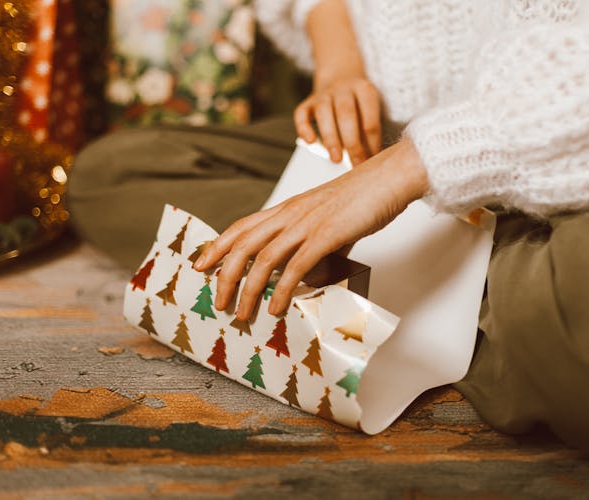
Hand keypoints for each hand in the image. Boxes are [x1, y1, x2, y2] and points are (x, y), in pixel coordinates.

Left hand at [194, 139, 428, 320]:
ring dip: (248, 290)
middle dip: (224, 276)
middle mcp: (289, 214)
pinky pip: (296, 267)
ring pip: (263, 259)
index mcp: (286, 208)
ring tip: (243, 313)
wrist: (387, 178)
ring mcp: (306, 224)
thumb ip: (311, 243)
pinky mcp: (326, 235)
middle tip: (218, 302)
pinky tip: (277, 307)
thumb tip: (308, 272)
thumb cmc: (361, 197)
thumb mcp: (325, 218)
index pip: (241, 227)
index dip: (217, 246)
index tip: (200, 265)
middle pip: (243, 245)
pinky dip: (282, 290)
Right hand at [294, 76, 382, 165]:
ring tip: (336, 160)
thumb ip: (369, 130)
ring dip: (331, 138)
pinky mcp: (308, 102)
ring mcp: (324, 94)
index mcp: (364, 89)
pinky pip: (301, 113)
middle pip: (346, 114)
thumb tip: (367, 159)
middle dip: (352, 143)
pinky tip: (310, 142)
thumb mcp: (370, 109)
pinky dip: (304, 128)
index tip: (372, 161)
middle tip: (356, 165)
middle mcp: (343, 88)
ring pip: (324, 112)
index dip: (372, 142)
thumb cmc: (360, 104)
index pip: (369, 118)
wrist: (341, 77)